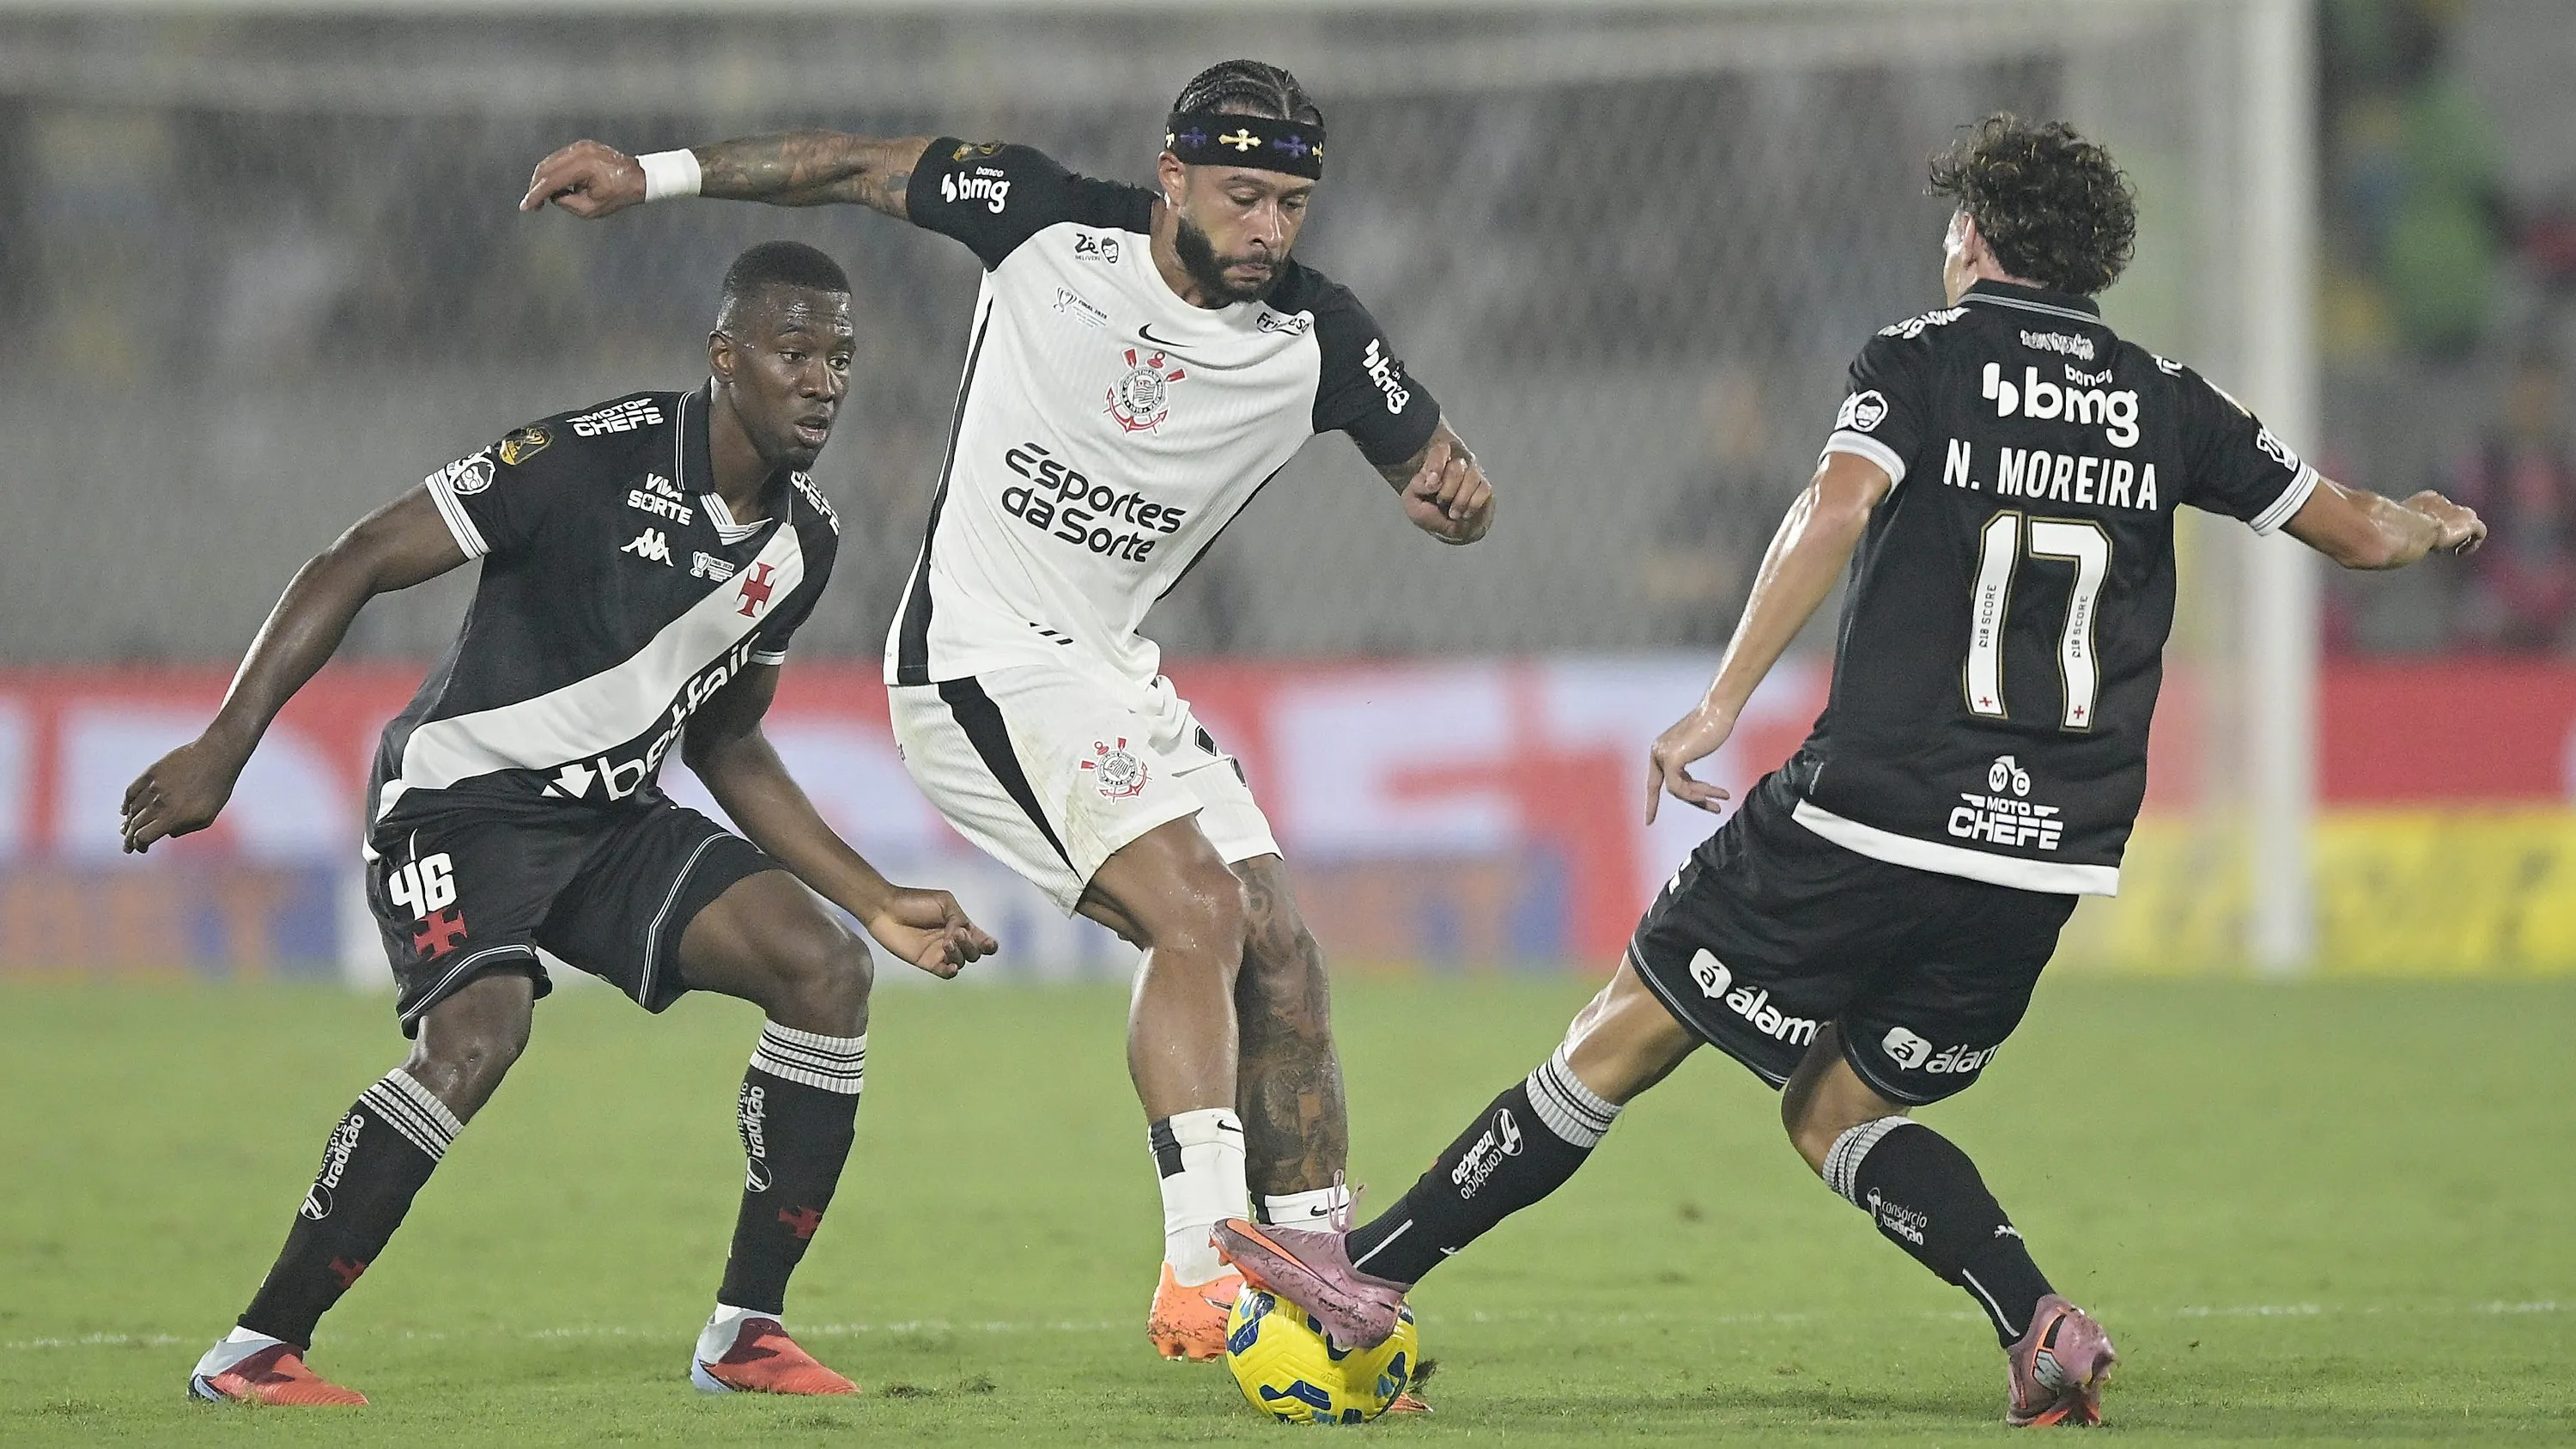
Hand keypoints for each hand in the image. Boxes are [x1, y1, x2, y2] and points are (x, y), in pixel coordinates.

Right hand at [121, 735, 247, 852]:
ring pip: (132, 809)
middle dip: (129, 838)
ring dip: (128, 821)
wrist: (217, 756)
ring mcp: (153, 787)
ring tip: (127, 828)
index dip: (139, 845)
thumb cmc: (217, 789)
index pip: (144, 837)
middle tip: (127, 845)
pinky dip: (126, 802)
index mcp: (173, 817)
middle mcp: (159, 803)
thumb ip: (185, 828)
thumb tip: (167, 833)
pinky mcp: (152, 772)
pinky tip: (125, 810)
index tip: (140, 849)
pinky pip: (131, 791)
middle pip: (135, 825)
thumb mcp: (207, 817)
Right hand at [520, 140, 645, 217]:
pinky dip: (553, 171)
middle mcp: (580, 152)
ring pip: (550, 161)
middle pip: (546, 168)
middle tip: (533, 205)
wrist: (638, 177)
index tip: (526, 207)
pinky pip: (560, 158)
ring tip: (543, 197)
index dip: (536, 195)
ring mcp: (581, 146)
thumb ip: (567, 203)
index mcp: (583, 167)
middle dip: (536, 187)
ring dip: (543, 179)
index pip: (552, 181)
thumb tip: (553, 196)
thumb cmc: (619, 195)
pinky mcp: (582, 146)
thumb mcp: (592, 209)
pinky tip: (555, 185)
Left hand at [864, 888, 998, 978]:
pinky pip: (946, 973)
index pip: (982, 939)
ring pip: (962, 962)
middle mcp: (953, 941)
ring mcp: (940, 953)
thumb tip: (959, 937)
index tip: (988, 943)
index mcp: (960, 925)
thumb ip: (958, 918)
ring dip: (959, 953)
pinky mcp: (927, 963)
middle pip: (975, 953)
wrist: (887, 909)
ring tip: (945, 943)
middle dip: (971, 945)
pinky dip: (952, 971)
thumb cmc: (914, 901)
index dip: (989, 944)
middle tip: (957, 934)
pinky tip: (951, 966)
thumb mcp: (945, 902)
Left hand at [1402, 437, 1493, 543]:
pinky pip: (1484, 489)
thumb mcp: (1413, 503)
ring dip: (1461, 499)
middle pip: (1457, 465)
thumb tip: (1432, 483)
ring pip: (1473, 476)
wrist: (1448, 530)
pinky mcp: (1484, 487)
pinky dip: (1473, 504)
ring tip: (1453, 514)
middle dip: (1448, 489)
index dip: (1437, 465)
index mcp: (1437, 461)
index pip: (1441, 449)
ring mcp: (1472, 474)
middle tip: (1442, 502)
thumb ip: (1416, 488)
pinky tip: (1465, 514)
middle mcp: (1457, 463)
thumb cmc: (1429, 512)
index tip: (1432, 484)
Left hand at [1643, 703, 1738, 824]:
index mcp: (1659, 750)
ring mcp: (1663, 755)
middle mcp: (1657, 752)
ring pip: (1677, 790)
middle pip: (1670, 788)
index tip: (1648, 822)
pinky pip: (1679, 787)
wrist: (1718, 712)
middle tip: (1714, 809)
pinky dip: (1696, 793)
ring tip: (1721, 801)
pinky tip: (1713, 794)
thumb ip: (1685, 767)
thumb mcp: (1695, 750)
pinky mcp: (1672, 759)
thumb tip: (1687, 789)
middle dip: (1693, 799)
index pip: (1654, 782)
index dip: (1652, 803)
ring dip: (1700, 797)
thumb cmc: (1712, 728)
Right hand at [2405, 489, 2486, 555]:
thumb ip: (2402, 528)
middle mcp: (2445, 502)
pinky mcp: (2469, 523)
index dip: (2435, 524)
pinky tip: (2461, 553)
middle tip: (2441, 547)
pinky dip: (2472, 543)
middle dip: (2449, 530)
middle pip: (2453, 514)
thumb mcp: (2397, 526)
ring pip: (2468, 522)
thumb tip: (2393, 539)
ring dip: (2462, 537)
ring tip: (2454, 550)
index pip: (2437, 509)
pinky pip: (2479, 532)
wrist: (2411, 529)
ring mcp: (2459, 511)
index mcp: (2427, 499)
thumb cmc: (2398, 529)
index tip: (2429, 539)